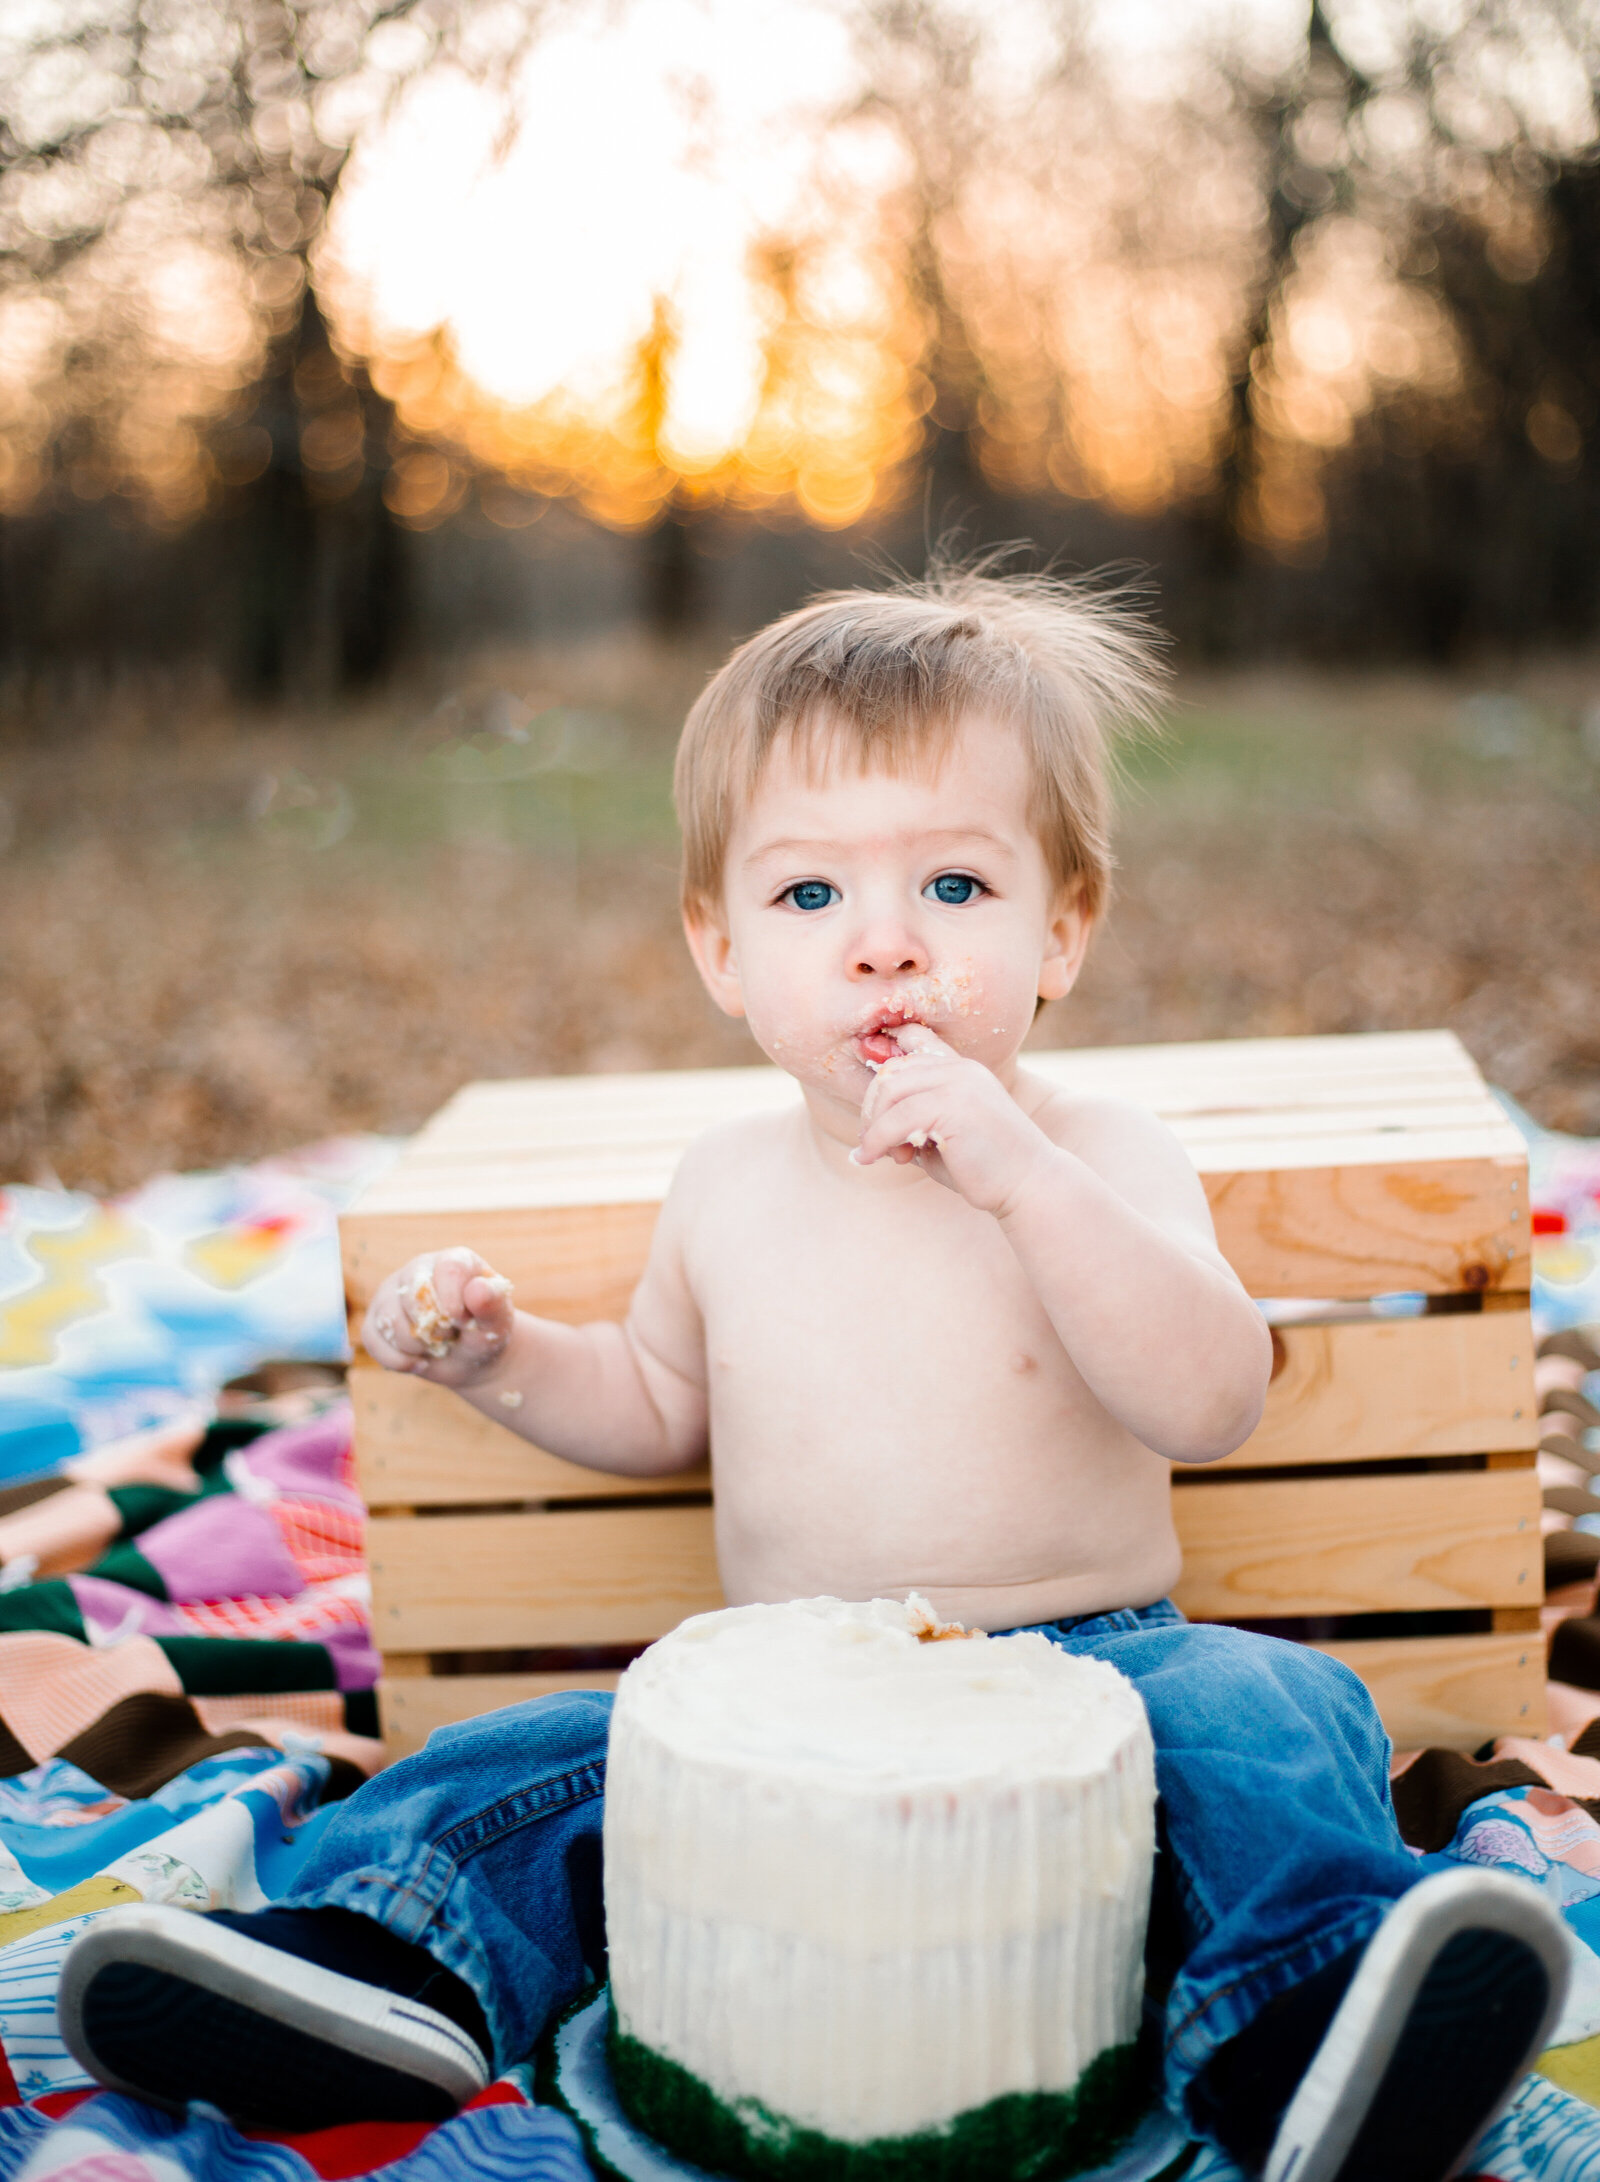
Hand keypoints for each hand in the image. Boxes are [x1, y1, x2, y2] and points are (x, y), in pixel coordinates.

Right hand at [362, 1248, 515, 1386]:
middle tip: (451, 1335)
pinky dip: (397, 1360)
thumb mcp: (497, 1321)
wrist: (469, 1358)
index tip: (461, 1320)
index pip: (447, 1269)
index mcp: (453, 1261)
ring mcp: (392, 1293)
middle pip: (412, 1296)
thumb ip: (492, 1303)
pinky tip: (418, 1361)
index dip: (452, 1298)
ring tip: (436, 1346)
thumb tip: (478, 1289)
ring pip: (389, 1319)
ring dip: (416, 1345)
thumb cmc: (486, 1332)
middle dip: (434, 1328)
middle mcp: (418, 1270)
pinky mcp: (375, 1319)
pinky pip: (372, 1339)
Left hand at [853, 1024, 1056, 1216]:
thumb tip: (869, 1126)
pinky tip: (878, 1159)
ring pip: (888, 1091)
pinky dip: (878, 1140)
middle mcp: (960, 1068)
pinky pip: (896, 1118)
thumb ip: (913, 1119)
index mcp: (961, 1069)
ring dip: (874, 1127)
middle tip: (876, 1145)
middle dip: (872, 1110)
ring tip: (883, 1155)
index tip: (871, 1097)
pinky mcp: (953, 1107)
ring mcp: (959, 1083)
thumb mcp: (944, 1132)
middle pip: (890, 1071)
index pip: (914, 1038)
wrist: (1029, 1185)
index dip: (884, 1055)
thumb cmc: (984, 1167)